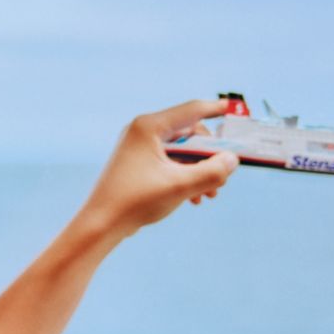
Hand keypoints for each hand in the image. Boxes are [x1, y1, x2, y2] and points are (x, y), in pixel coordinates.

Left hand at [77, 98, 238, 240]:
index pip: (191, 110)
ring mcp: (139, 148)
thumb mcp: (181, 186)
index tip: (232, 109)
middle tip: (224, 176)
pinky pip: (170, 163)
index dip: (215, 109)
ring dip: (199, 170)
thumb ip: (212, 172)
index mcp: (149, 127)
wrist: (101, 224)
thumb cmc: (135, 201)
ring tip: (209, 194)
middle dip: (209, 156)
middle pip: (189, 134)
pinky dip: (185, 176)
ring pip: (182, 152)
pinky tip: (194, 198)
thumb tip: (232, 160)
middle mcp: (143, 132)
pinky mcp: (138, 164)